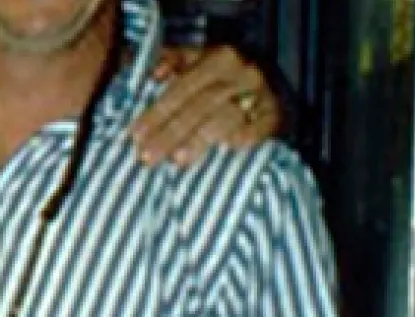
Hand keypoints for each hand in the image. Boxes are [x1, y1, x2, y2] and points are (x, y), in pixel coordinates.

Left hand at [131, 45, 281, 165]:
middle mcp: (241, 72)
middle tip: (149, 157)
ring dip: (201, 138)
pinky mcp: (277, 112)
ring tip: (179, 160)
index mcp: (217, 58)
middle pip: (200, 105)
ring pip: (227, 116)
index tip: (136, 136)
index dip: (157, 112)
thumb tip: (151, 75)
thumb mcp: (199, 60)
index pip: (181, 88)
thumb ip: (173, 63)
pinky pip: (264, 123)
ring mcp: (262, 92)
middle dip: (171, 132)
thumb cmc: (222, 76)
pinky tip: (232, 147)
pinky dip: (250, 134)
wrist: (272, 80)